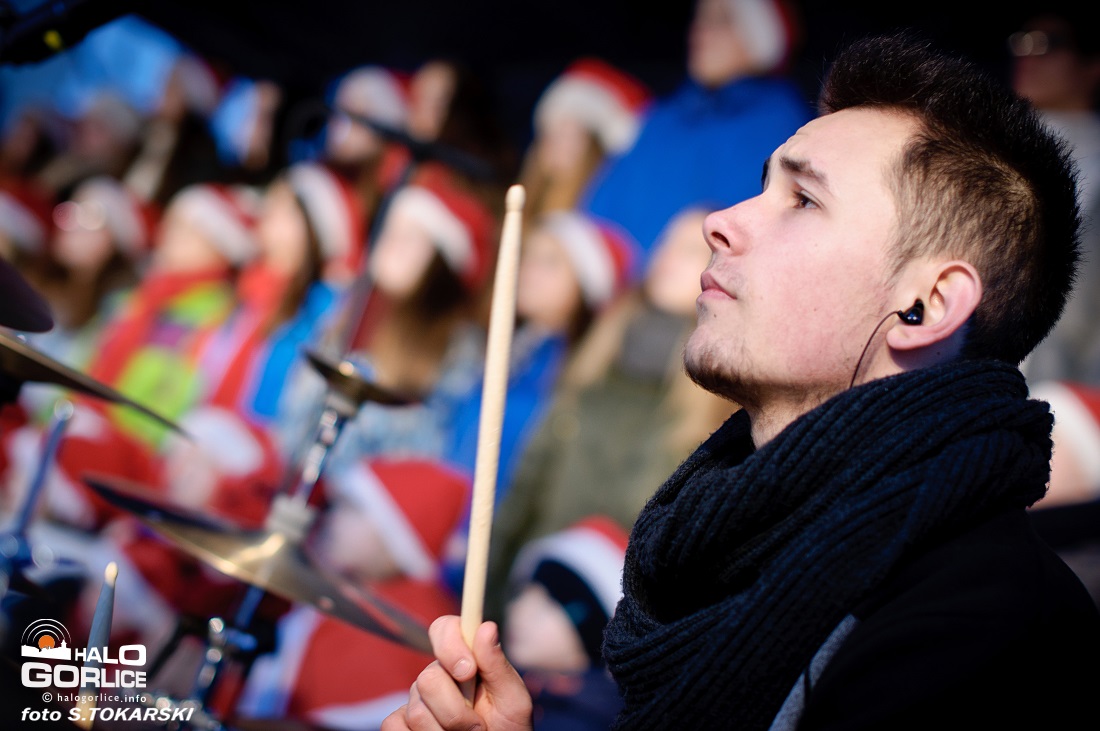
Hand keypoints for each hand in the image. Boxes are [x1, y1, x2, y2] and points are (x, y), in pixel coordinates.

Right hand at [381, 616, 532, 730]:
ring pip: (416, 712)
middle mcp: (436, 675)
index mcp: (464, 659)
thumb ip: (497, 665)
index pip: (443, 628)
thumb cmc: (508, 728)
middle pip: (428, 679)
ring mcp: (416, 701)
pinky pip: (394, 726)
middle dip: (456, 710)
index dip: (450, 645)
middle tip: (478, 726)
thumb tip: (486, 627)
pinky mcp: (400, 724)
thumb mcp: (513, 699)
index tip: (468, 671)